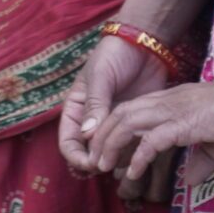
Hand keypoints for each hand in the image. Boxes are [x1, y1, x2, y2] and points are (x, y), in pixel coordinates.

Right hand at [58, 34, 171, 184]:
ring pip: (110, 154)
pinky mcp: (134, 125)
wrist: (144, 45)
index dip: (76, 157)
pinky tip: (142, 156)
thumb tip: (88, 135)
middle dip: (98, 163)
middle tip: (112, 167)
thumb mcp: (101, 76)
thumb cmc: (115, 55)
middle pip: (88, 153)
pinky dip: (134, 156)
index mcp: (77, 109)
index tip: (92, 164)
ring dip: (117, 162)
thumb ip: (95, 104)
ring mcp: (114, 124)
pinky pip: (130, 147)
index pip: (68, 142)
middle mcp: (93, 121)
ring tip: (129, 164)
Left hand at [94, 78, 213, 192]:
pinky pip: (152, 140)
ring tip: (102, 166)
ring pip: (127, 123)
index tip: (105, 149)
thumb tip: (189, 181)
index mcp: (168, 101)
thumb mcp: (213, 143)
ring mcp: (171, 110)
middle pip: (120, 114)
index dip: (112, 128)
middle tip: (93, 160)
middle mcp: (164, 102)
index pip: (130, 110)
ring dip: (111, 145)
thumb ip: (199, 161)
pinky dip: (138, 157)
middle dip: (102, 136)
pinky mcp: (181, 123)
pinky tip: (131, 172)